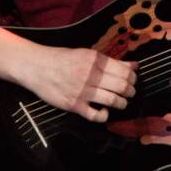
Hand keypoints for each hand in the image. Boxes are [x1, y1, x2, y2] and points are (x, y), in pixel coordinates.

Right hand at [20, 45, 137, 122]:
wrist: (37, 67)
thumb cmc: (61, 59)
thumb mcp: (86, 54)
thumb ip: (110, 61)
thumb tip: (133, 65)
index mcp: (95, 60)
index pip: (124, 71)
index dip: (133, 77)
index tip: (133, 80)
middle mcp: (90, 75)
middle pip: (121, 86)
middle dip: (130, 91)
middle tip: (130, 92)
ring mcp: (82, 91)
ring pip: (113, 101)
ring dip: (122, 103)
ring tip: (121, 102)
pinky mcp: (74, 105)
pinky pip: (95, 115)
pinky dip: (104, 115)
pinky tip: (104, 112)